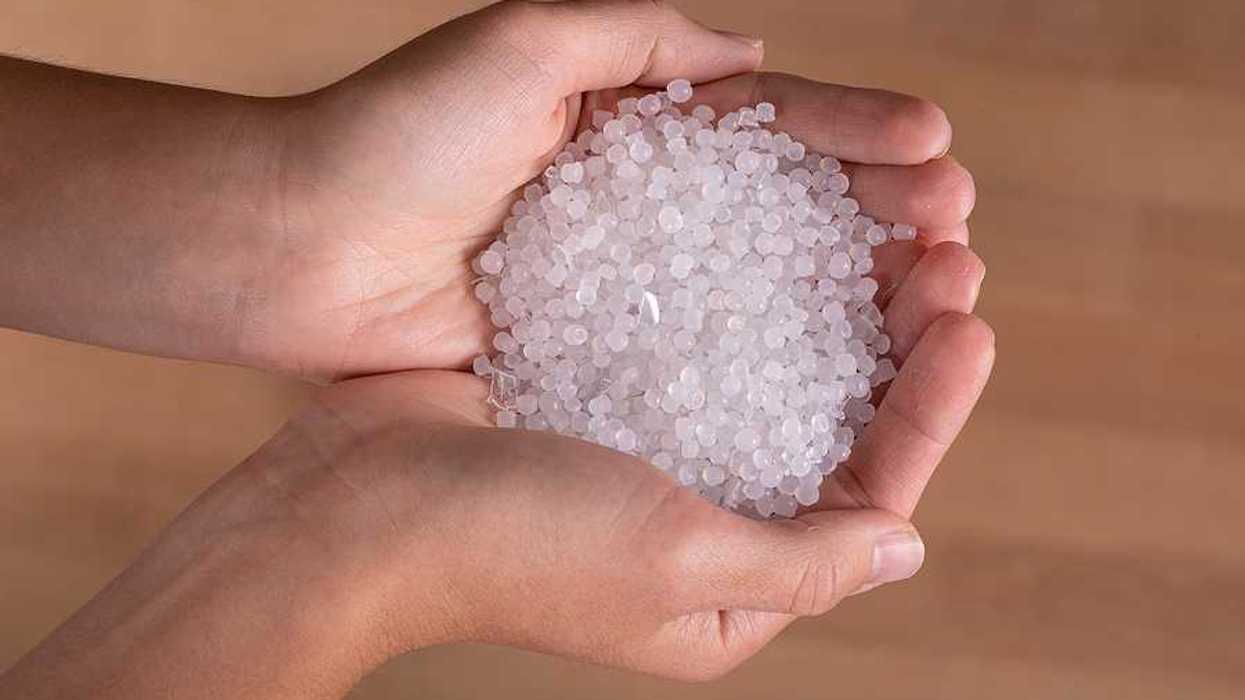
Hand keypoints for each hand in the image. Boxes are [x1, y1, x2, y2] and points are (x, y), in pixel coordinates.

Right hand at [0, 300, 991, 696]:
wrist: (354, 507)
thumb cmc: (511, 547)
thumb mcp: (678, 566)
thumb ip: (803, 562)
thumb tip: (904, 543)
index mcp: (733, 588)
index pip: (870, 492)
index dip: (930, 407)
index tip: (968, 317)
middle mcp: (704, 524)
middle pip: (830, 422)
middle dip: (894, 339)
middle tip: (943, 248)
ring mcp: (652, 456)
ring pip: (774, 369)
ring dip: (832, 298)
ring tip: (882, 226)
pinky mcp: (604, 396)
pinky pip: (701, 337)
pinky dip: (747, 285)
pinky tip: (777, 227)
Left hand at [241, 0, 977, 377]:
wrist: (296, 245)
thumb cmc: (398, 132)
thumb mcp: (525, 42)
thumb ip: (640, 37)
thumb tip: (757, 59)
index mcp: (626, 119)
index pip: (765, 122)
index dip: (852, 130)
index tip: (934, 147)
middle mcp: (635, 202)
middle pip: (781, 204)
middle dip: (875, 208)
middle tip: (957, 226)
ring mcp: (620, 281)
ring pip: (756, 281)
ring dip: (847, 286)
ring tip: (931, 289)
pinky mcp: (592, 349)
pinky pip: (694, 351)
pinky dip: (769, 355)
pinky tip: (840, 367)